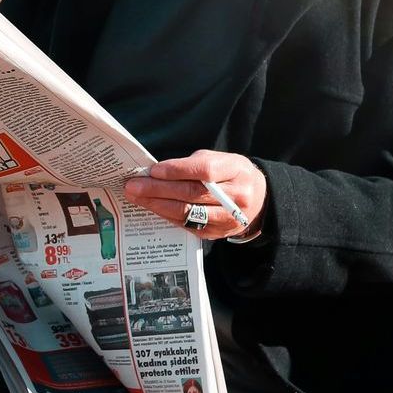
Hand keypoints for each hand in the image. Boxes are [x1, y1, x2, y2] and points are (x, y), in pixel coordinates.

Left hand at [123, 150, 266, 240]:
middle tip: (133, 186)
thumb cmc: (231, 174)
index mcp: (237, 172)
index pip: (204, 171)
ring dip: (158, 205)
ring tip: (136, 197)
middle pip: (192, 194)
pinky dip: (168, 216)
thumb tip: (158, 172)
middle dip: (158, 190)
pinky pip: (188, 225)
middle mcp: (236, 198)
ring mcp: (228, 219)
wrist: (259, 200)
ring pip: (188, 213)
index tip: (153, 170)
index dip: (177, 171)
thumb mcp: (220, 159)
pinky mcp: (218, 233)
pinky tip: (152, 207)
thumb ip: (192, 164)